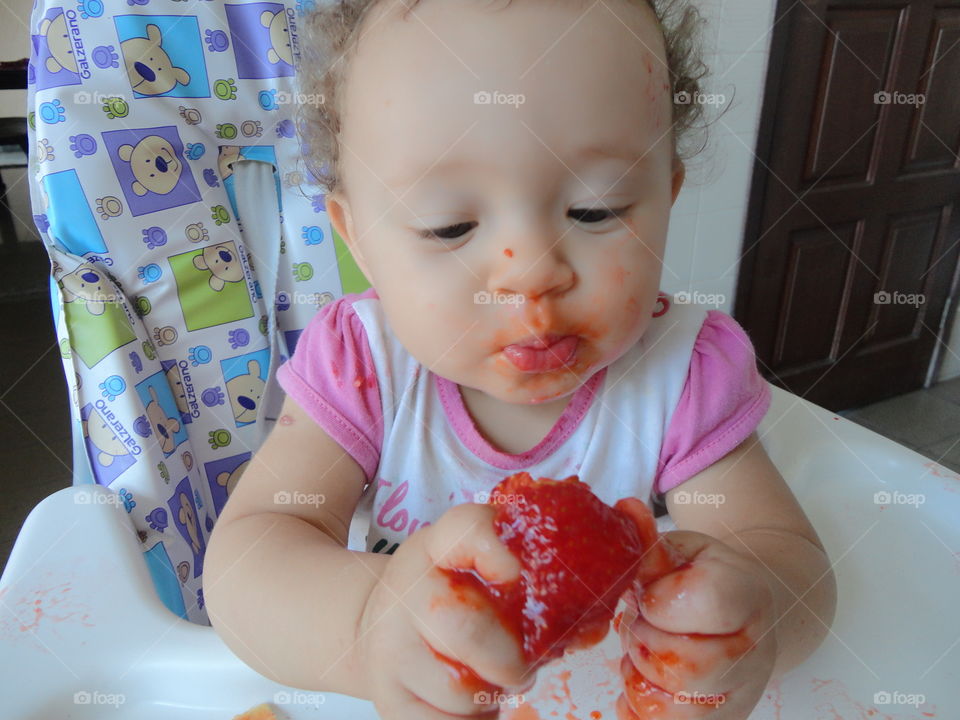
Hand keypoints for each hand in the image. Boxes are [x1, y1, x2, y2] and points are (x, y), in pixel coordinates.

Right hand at [358, 503, 536, 719]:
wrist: (374, 627)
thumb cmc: (441, 591)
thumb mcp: (466, 558)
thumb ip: (511, 561)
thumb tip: (572, 607)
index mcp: (435, 547)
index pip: (465, 530)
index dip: (494, 549)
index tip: (514, 573)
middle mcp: (405, 592)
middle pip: (467, 631)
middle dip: (509, 661)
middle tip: (519, 667)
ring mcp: (389, 650)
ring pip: (462, 692)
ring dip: (491, 695)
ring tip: (488, 679)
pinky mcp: (388, 701)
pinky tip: (469, 701)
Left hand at [616, 529, 777, 718]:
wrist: (747, 613)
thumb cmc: (705, 578)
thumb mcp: (683, 551)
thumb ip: (652, 545)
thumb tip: (624, 513)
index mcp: (748, 596)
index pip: (708, 602)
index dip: (661, 600)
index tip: (651, 595)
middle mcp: (755, 654)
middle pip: (686, 666)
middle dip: (644, 640)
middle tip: (641, 622)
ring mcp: (740, 697)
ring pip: (675, 707)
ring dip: (640, 676)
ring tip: (644, 649)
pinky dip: (639, 707)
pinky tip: (643, 679)